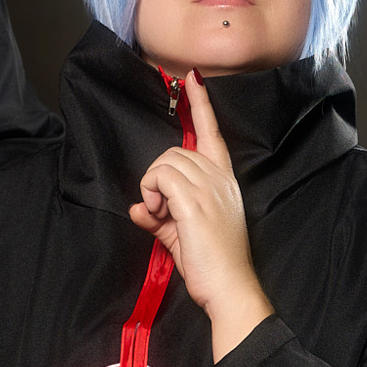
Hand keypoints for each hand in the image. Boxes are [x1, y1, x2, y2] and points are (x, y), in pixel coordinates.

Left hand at [128, 71, 273, 360]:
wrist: (230, 288)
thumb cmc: (211, 265)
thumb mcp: (180, 235)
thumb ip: (159, 217)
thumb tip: (137, 209)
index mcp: (223, 180)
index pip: (211, 132)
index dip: (201, 104)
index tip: (193, 79)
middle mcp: (219, 177)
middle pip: (174, 151)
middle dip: (157, 178)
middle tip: (161, 211)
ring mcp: (209, 186)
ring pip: (165, 162)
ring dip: (153, 186)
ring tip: (162, 215)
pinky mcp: (195, 199)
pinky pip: (160, 176)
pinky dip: (151, 191)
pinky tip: (159, 212)